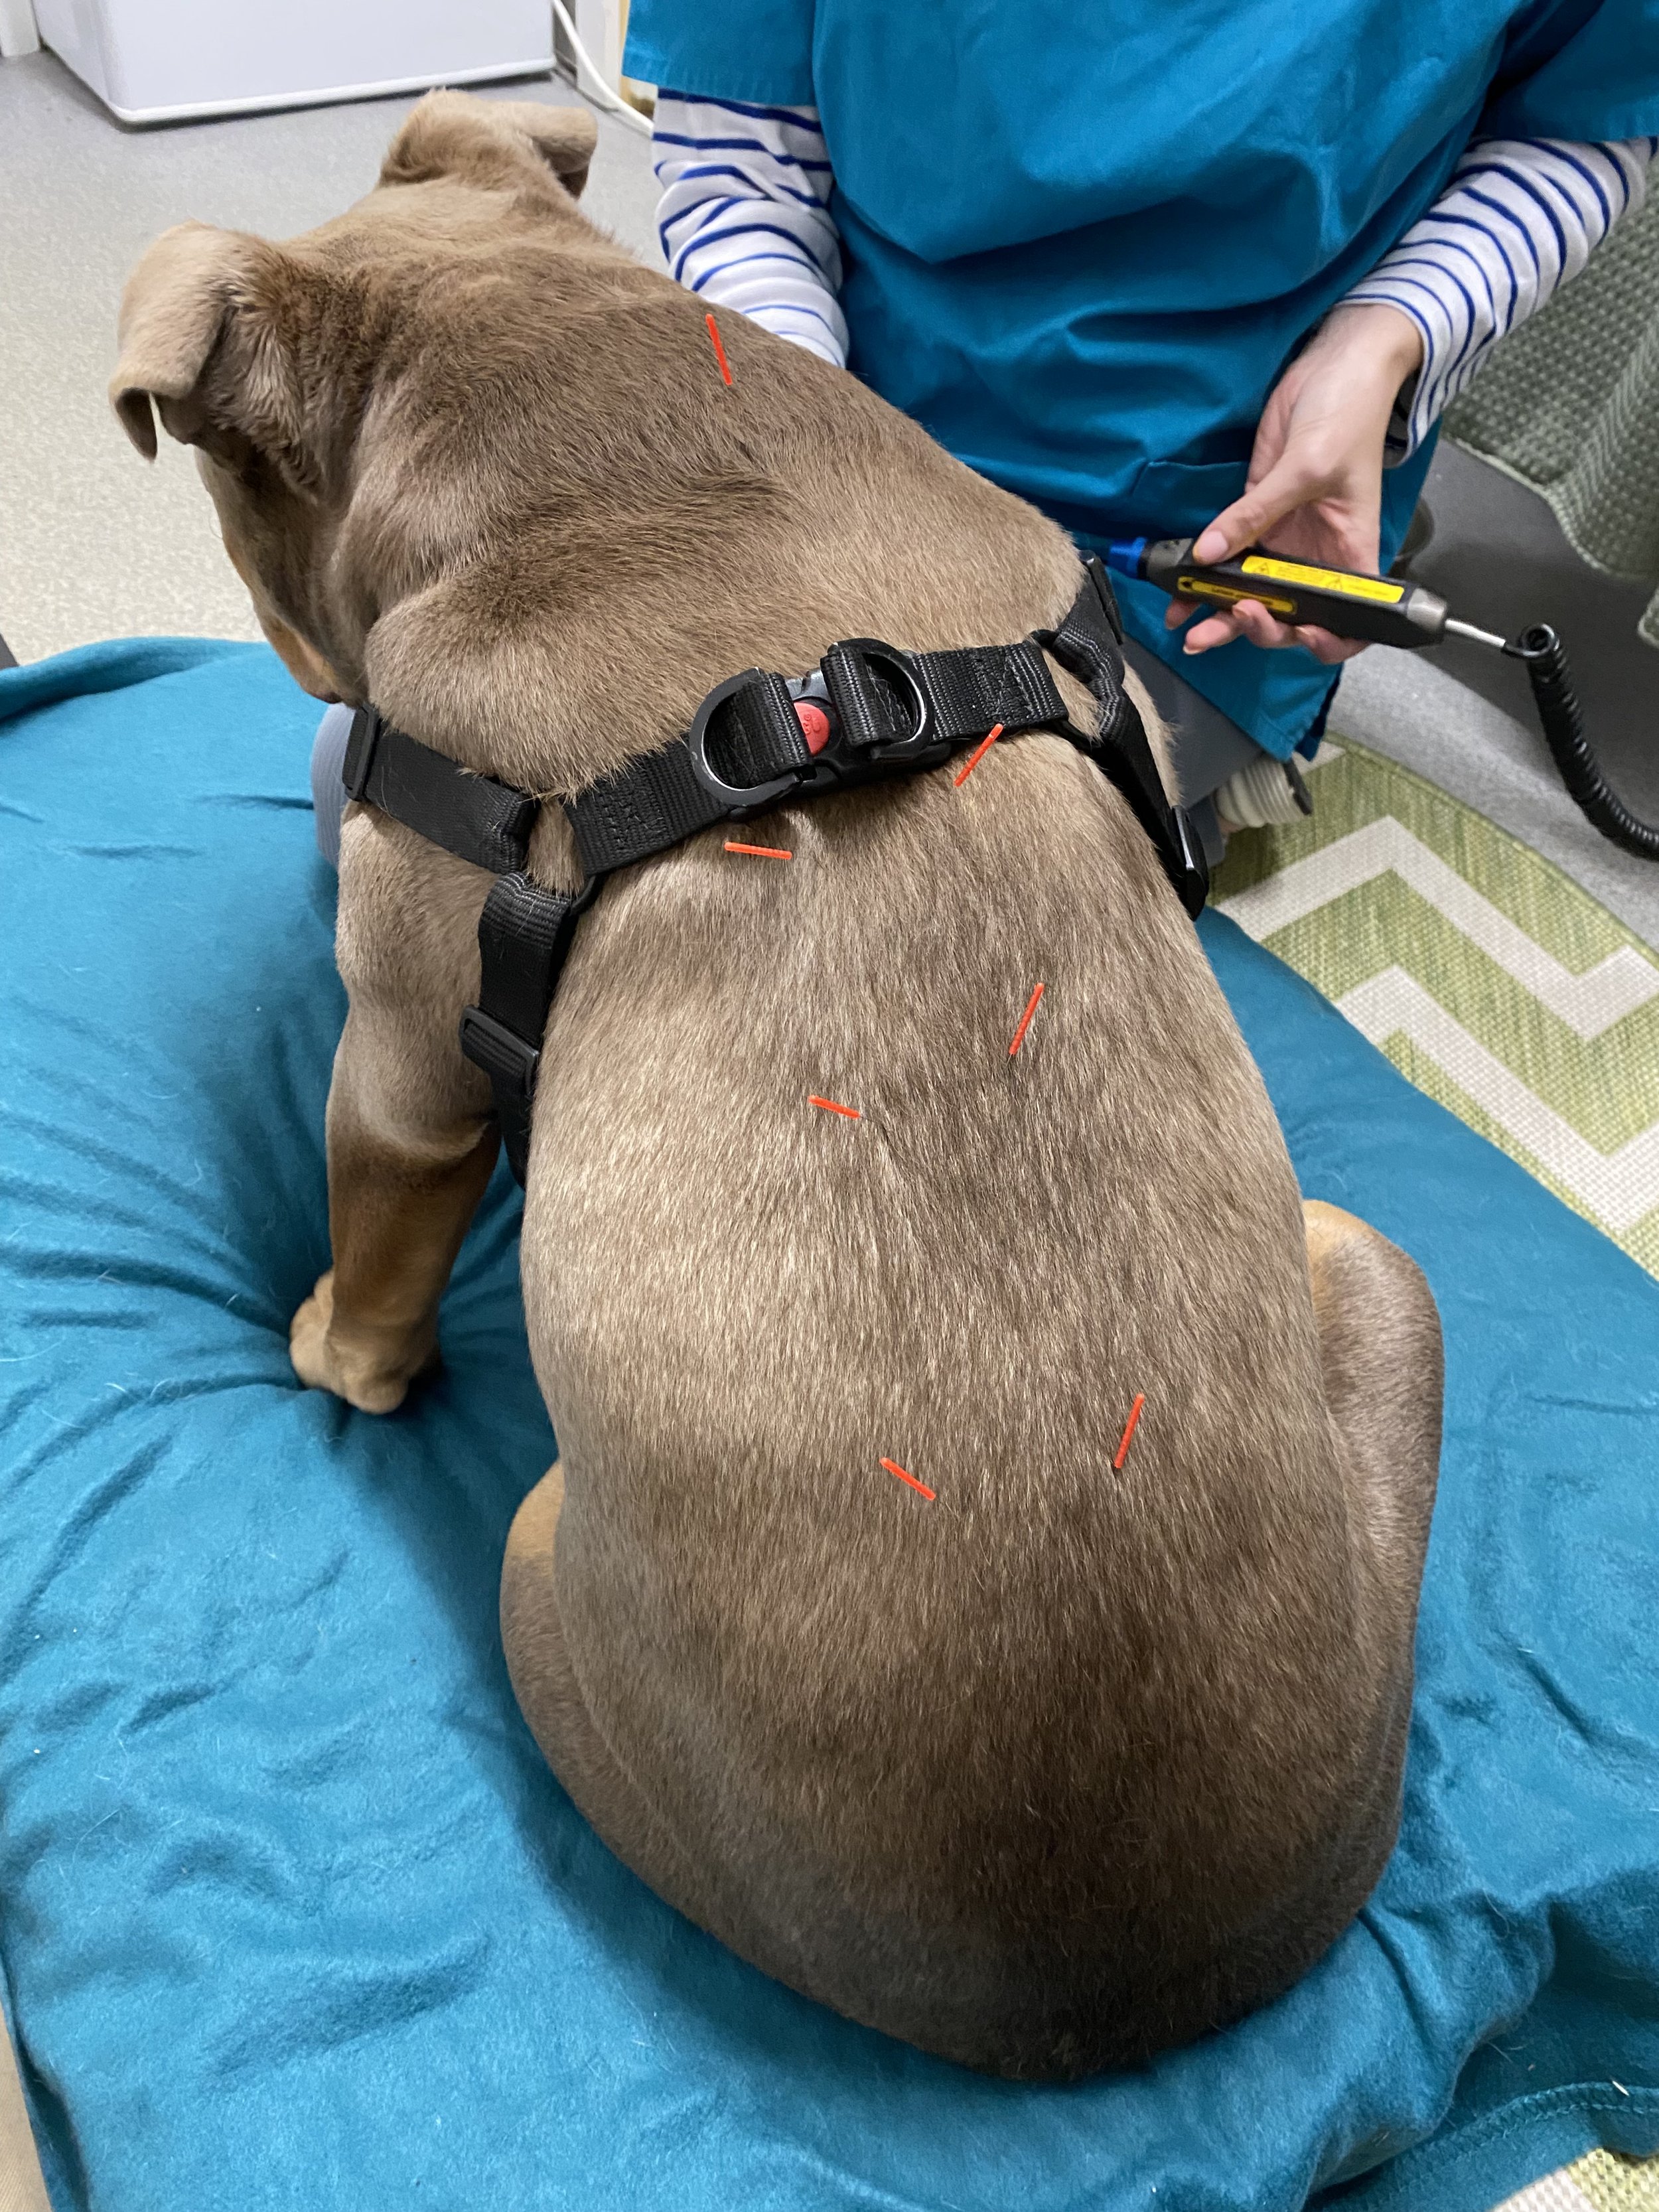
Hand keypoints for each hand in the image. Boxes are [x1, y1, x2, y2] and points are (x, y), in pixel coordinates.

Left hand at [1169, 302, 1423, 664]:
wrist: (1335, 366)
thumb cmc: (1348, 413)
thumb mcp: (1306, 467)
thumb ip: (1255, 513)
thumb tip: (1209, 553)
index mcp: (1350, 555)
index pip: (1346, 622)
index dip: (1324, 642)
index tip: (1295, 634)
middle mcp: (1316, 559)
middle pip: (1287, 616)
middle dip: (1253, 629)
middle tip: (1218, 626)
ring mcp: (1284, 543)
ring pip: (1252, 596)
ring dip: (1219, 617)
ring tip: (1187, 627)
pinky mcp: (1256, 520)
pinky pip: (1227, 561)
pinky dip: (1204, 580)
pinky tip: (1178, 591)